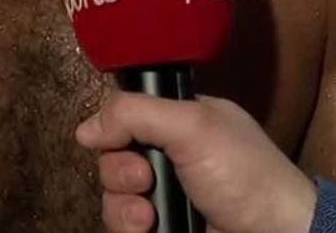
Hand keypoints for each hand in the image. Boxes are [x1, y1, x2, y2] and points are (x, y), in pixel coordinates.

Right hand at [75, 91, 315, 232]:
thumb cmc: (248, 176)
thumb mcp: (194, 126)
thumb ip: (136, 114)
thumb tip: (87, 128)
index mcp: (181, 121)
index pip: (126, 117)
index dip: (116, 130)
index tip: (122, 141)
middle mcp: (171, 156)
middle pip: (114, 159)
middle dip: (120, 172)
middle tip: (146, 179)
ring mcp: (167, 196)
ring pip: (114, 198)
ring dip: (123, 208)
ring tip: (149, 217)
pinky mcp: (164, 228)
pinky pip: (124, 227)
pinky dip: (129, 230)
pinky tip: (149, 230)